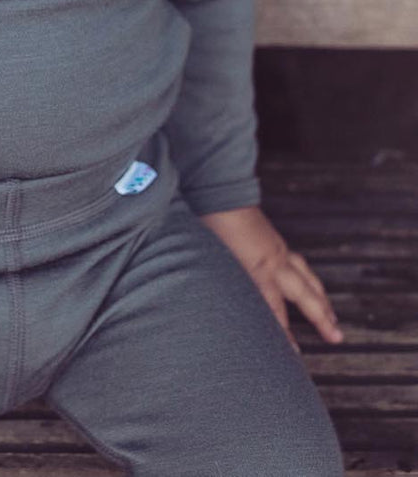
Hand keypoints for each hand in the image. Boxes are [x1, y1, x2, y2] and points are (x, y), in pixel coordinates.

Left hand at [198, 205, 343, 352]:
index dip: (284, 335)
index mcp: (258, 268)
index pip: (276, 310)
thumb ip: (222, 287)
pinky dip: (308, 277)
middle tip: (337, 337)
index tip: (294, 356)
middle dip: (322, 317)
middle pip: (305, 294)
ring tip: (332, 315)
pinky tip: (308, 283)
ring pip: (307, 277)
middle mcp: (274, 260)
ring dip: (321, 297)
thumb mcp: (211, 260)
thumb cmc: (210, 225)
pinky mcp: (274, 240)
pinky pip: (299, 264)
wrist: (216, 191)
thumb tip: (214, 315)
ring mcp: (277, 249)